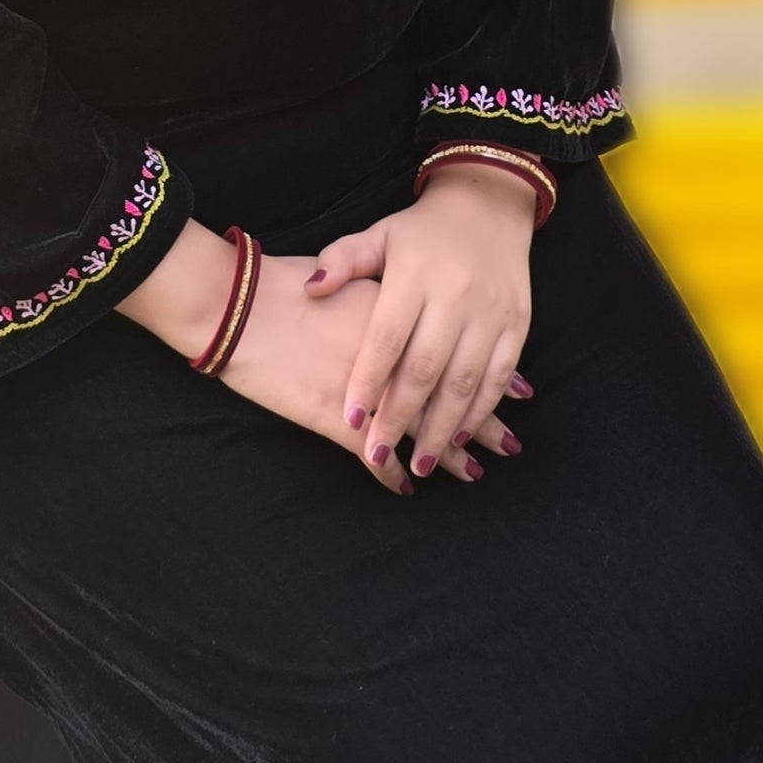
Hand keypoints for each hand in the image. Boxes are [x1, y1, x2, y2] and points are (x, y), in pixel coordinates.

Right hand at [119, 221, 493, 492]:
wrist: (240, 306)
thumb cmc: (284, 285)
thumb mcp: (345, 274)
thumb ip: (380, 292)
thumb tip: (406, 307)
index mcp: (401, 320)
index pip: (459, 353)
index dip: (491, 375)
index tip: (522, 391)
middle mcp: (396, 360)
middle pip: (451, 396)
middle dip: (483, 423)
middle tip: (510, 444)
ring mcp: (369, 395)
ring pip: (422, 430)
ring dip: (448, 455)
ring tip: (474, 473)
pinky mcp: (337, 420)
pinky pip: (374, 457)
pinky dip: (390, 475)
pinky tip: (404, 488)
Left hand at [303, 160, 538, 486]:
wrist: (489, 203)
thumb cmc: (422, 230)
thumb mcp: (379, 234)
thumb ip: (343, 260)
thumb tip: (311, 287)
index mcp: (415, 276)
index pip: (387, 337)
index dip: (368, 381)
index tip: (350, 418)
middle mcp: (455, 297)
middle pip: (425, 368)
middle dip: (401, 417)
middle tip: (378, 453)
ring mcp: (490, 313)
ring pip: (465, 381)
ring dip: (443, 427)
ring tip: (422, 463)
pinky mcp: (517, 323)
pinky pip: (499, 375)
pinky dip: (483, 409)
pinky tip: (464, 435)